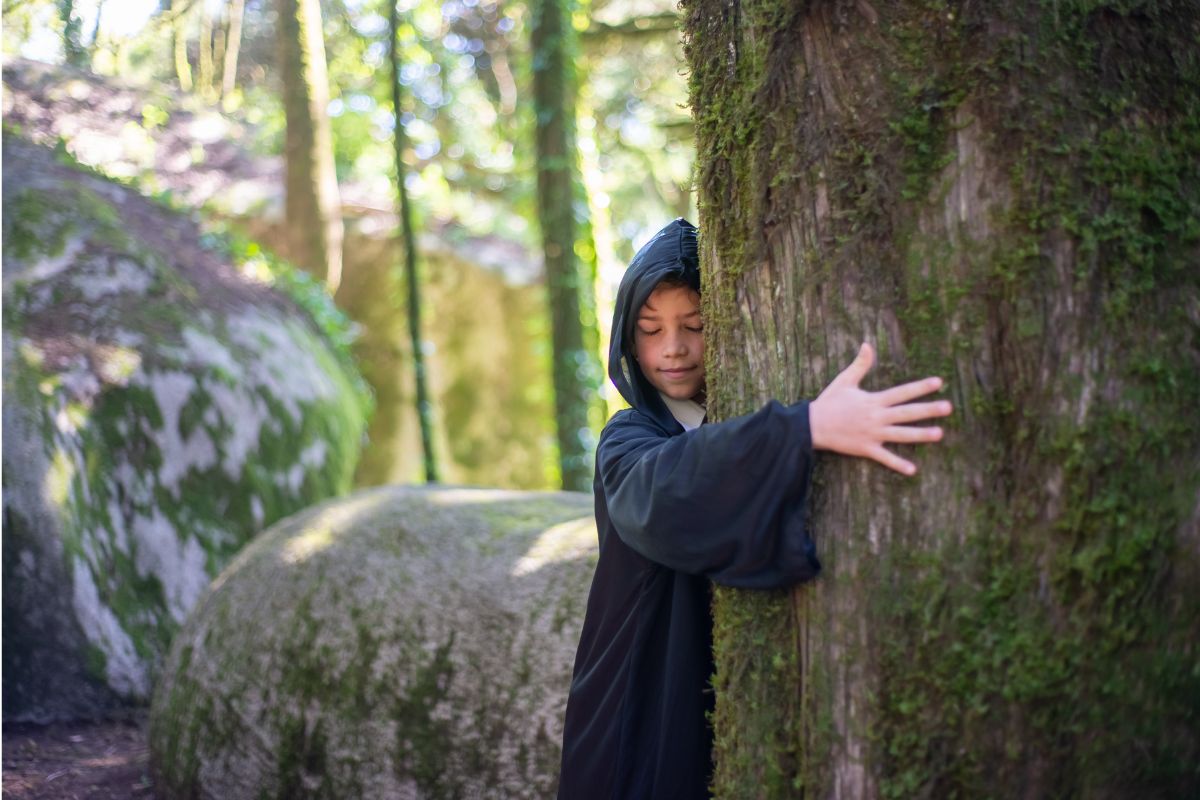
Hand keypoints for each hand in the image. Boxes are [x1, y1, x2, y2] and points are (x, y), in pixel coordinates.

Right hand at [808, 342, 952, 475]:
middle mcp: (876, 417)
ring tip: (940, 434)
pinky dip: (898, 464)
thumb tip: (867, 345)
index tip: (939, 382)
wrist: (812, 425)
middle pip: (907, 413)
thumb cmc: (829, 402)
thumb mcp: (844, 381)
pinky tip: (913, 469)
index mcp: (873, 400)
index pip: (902, 392)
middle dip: (928, 410)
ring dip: (920, 435)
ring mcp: (872, 434)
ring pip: (901, 434)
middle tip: (949, 407)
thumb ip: (860, 364)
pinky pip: (884, 457)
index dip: (921, 387)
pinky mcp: (865, 449)